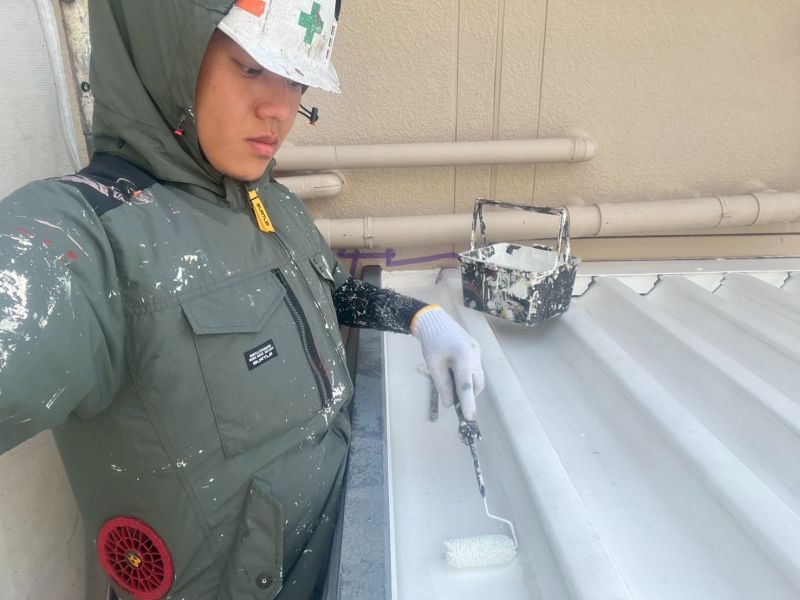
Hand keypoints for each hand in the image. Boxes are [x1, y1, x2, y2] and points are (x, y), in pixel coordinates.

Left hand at [412, 306, 483, 420]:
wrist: (435, 321)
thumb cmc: (432, 343)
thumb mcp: (433, 365)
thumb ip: (442, 385)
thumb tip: (450, 404)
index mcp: (462, 357)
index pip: (466, 385)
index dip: (468, 403)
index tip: (469, 418)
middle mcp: (474, 355)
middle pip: (476, 383)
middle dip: (468, 395)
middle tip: (455, 402)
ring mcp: (477, 352)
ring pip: (478, 377)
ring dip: (468, 387)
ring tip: (452, 385)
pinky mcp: (476, 351)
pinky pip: (475, 369)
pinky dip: (467, 376)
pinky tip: (455, 374)